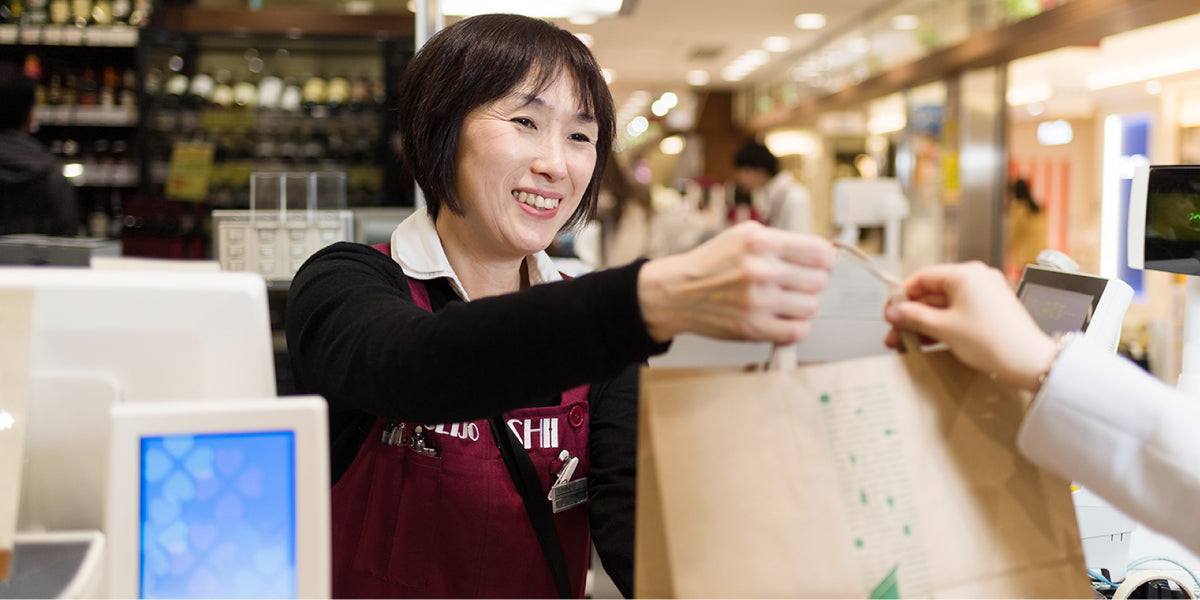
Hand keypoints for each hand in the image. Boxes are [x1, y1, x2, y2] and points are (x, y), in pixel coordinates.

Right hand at [637, 221, 836, 343]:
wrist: (678, 292)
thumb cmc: (712, 263)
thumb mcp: (743, 235)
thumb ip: (781, 241)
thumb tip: (822, 254)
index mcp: (760, 242)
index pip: (818, 252)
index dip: (825, 258)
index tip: (821, 263)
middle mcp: (760, 270)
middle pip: (819, 281)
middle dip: (811, 281)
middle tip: (796, 282)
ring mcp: (758, 301)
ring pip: (811, 306)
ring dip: (802, 304)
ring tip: (784, 299)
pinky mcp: (754, 328)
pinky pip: (798, 331)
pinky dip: (795, 326)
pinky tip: (782, 317)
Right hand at [883, 261, 1055, 391]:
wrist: (1029, 362)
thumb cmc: (994, 341)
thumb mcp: (944, 328)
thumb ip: (914, 317)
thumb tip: (894, 311)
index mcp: (966, 274)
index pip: (922, 277)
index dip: (901, 295)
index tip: (889, 312)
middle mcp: (976, 279)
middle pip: (932, 293)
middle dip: (911, 314)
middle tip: (895, 333)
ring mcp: (984, 295)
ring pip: (943, 306)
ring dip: (924, 323)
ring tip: (907, 342)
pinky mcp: (989, 311)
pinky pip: (957, 313)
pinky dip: (941, 326)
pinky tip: (926, 341)